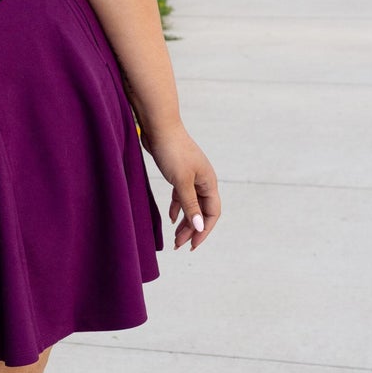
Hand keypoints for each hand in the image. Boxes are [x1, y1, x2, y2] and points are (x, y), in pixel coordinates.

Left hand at [143, 122, 219, 250]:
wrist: (160, 127)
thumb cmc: (172, 152)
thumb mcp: (181, 181)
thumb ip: (189, 204)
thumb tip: (198, 227)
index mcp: (209, 183)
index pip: (212, 213)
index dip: (203, 231)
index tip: (191, 245)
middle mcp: (203, 181)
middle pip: (201, 211)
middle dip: (191, 230)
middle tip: (178, 245)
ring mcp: (192, 176)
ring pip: (191, 205)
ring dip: (184, 221)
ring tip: (174, 237)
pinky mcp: (179, 173)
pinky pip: (181, 195)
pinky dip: (177, 207)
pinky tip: (171, 218)